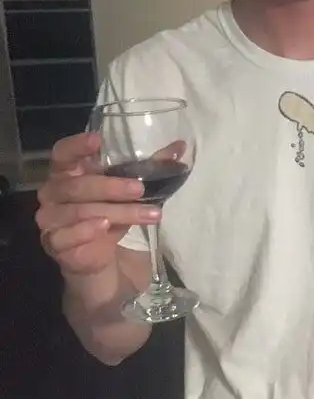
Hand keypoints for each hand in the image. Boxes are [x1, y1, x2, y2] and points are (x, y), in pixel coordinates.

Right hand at [35, 132, 159, 275]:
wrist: (99, 258)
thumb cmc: (110, 214)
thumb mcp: (130, 190)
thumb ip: (150, 167)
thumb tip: (180, 146)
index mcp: (66, 172)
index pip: (63, 153)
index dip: (77, 146)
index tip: (97, 140)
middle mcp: (53, 193)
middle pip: (77, 185)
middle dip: (111, 186)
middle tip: (140, 188)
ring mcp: (50, 219)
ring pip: (80, 211)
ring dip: (118, 212)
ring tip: (149, 214)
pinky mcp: (55, 243)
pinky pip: (66, 236)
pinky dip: (87, 230)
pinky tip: (105, 226)